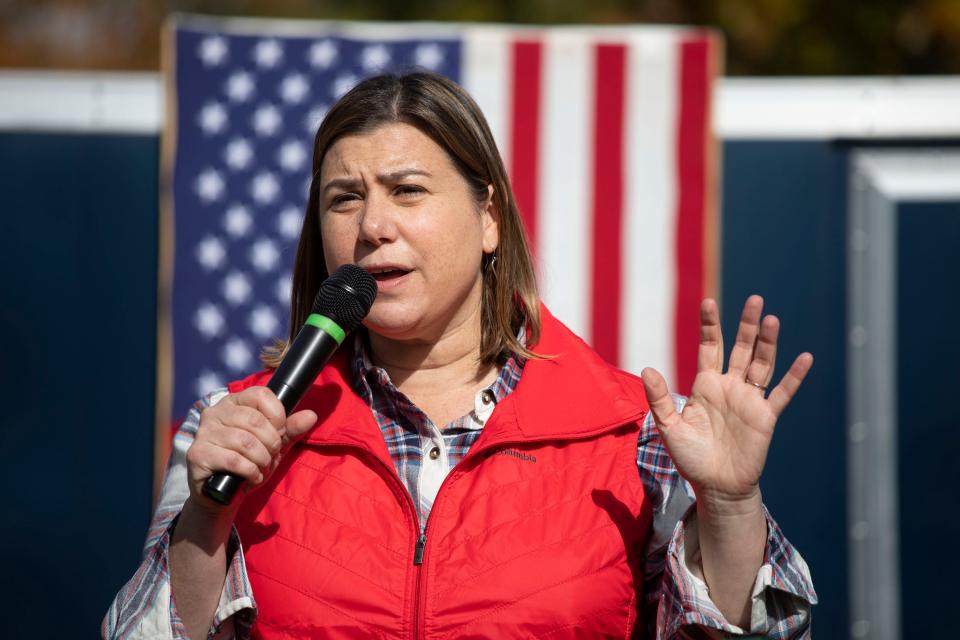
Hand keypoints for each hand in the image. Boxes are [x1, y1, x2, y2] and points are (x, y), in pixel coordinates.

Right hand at [185, 386, 317, 514]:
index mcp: (233, 402)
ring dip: (262, 459)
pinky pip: (233, 460)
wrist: (223, 494)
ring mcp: (203, 433)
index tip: (280, 432)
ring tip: (261, 467)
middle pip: (254, 419)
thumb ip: (291, 429)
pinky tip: (252, 476)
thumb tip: (311, 415)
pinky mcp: (197, 455)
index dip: (277, 415)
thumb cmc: (249, 462)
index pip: (261, 395)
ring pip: (245, 441)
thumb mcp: (274, 444)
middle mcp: (214, 412)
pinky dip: (250, 471)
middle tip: (271, 455)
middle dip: (271, 442)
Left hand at [641, 295, 812, 505]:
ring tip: (771, 319)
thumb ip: (660, 398)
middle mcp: (729, 387)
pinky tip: (804, 358)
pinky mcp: (766, 417)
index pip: (709, 347)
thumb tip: (647, 369)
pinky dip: (794, 377)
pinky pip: (782, 394)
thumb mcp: (669, 427)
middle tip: (754, 298)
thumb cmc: (690, 457)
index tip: (708, 302)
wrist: (715, 487)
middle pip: (740, 348)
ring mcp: (750, 400)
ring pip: (761, 364)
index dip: (710, 325)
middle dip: (746, 325)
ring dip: (767, 343)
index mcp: (705, 385)